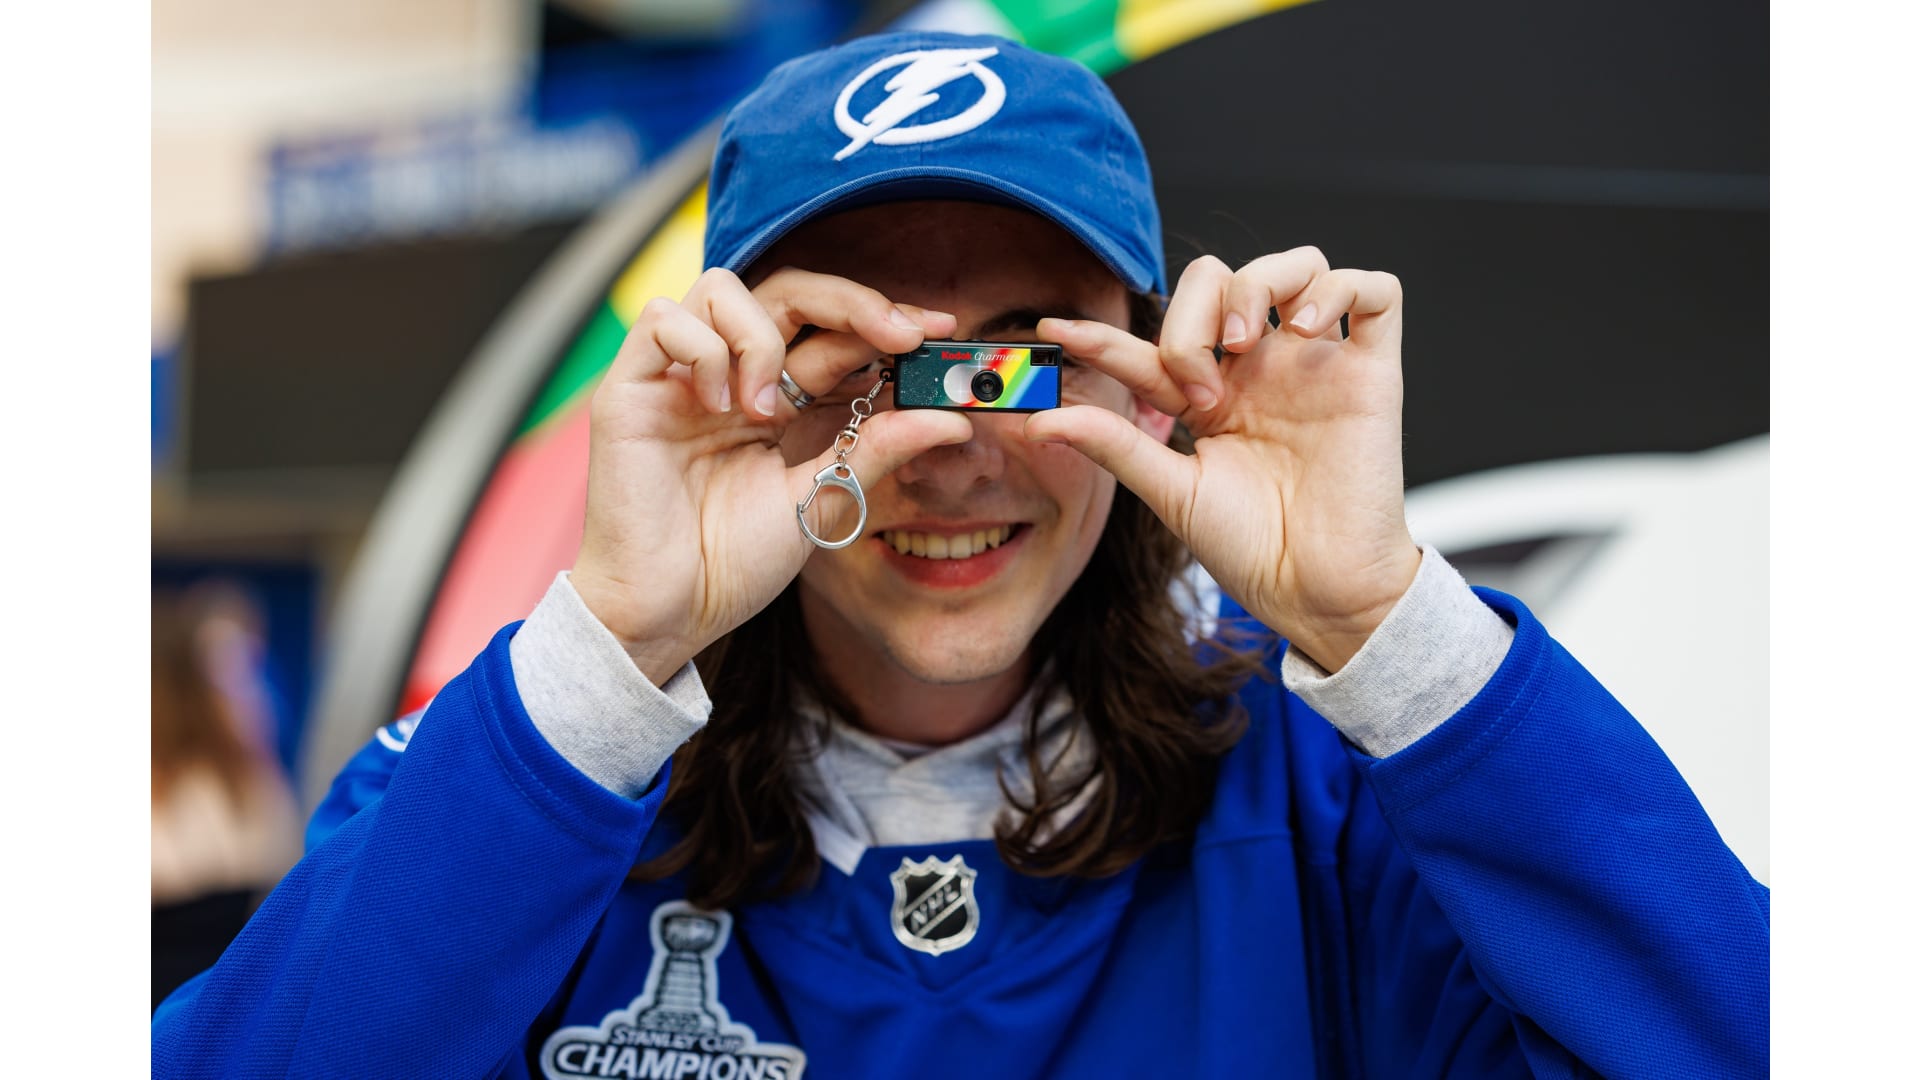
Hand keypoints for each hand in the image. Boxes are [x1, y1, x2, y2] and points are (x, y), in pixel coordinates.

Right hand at [570, 267, 973, 684]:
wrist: (667, 613)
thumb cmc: (732, 563)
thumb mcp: (822, 499)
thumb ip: (878, 449)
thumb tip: (953, 418)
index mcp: (778, 401)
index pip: (831, 333)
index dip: (883, 322)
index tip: (940, 330)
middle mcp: (730, 377)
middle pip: (787, 291)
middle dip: (851, 302)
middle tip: (897, 336)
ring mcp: (678, 378)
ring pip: (721, 287)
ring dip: (763, 337)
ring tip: (767, 409)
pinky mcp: (630, 386)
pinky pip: (663, 319)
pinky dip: (703, 351)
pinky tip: (718, 408)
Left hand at [1029, 247, 1421, 670]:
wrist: (1315, 591)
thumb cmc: (1251, 549)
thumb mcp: (1172, 492)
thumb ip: (1115, 446)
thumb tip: (1042, 419)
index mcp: (1213, 396)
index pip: (1153, 343)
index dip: (1104, 333)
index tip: (1054, 334)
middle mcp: (1263, 370)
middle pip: (1223, 280)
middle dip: (1193, 310)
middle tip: (1195, 378)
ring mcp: (1317, 366)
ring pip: (1299, 266)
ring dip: (1259, 283)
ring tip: (1243, 341)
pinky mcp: (1374, 373)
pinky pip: (1378, 292)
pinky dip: (1340, 287)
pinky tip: (1307, 328)